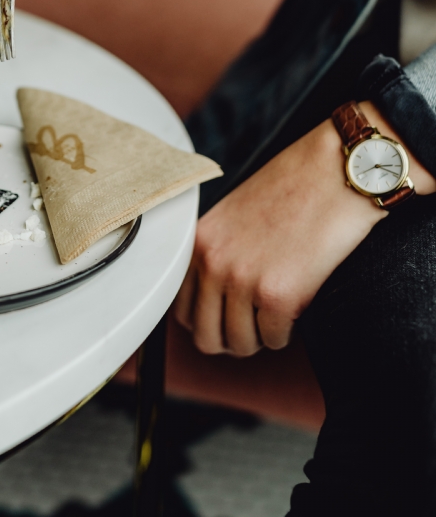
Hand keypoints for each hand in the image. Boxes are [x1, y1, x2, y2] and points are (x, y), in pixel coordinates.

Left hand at [174, 103, 435, 356]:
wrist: (336, 171)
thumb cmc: (294, 188)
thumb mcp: (234, 216)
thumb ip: (218, 252)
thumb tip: (213, 300)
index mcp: (199, 241)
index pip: (181, 309)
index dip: (206, 320)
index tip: (226, 318)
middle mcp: (212, 262)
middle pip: (204, 337)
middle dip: (230, 339)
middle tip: (254, 325)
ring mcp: (242, 279)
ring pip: (239, 345)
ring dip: (260, 337)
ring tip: (277, 312)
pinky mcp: (278, 294)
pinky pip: (273, 340)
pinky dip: (285, 332)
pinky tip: (296, 305)